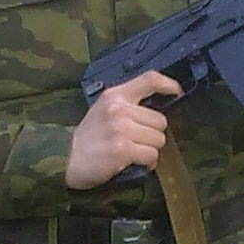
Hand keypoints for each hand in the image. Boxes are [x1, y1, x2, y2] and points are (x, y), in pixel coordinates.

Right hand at [65, 69, 182, 187]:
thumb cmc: (88, 138)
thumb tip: (155, 109)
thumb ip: (126, 104)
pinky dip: (147, 163)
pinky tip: (134, 163)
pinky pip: (151, 155)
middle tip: (137, 142)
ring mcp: (121, 129)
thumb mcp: (103, 110)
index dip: (168, 84)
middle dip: (153, 134)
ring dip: (150, 150)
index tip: (176, 91)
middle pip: (160, 120)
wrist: (67, 159)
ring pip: (158, 139)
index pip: (149, 79)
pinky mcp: (123, 149)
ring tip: (134, 152)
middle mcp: (119, 109)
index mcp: (115, 95)